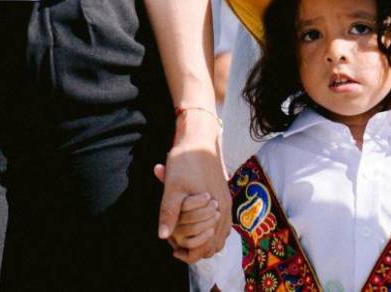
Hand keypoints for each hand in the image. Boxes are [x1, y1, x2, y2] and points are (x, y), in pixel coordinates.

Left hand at [156, 112, 230, 262]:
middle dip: (197, 249)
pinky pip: (224, 225)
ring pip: (221, 236)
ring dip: (205, 241)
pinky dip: (212, 231)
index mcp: (216, 208)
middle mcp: (225, 208)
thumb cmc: (185, 161)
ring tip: (186, 237)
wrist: (200, 137)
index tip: (174, 250)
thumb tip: (163, 236)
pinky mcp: (226, 196)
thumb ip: (169, 212)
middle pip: (215, 245)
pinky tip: (198, 226)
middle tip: (178, 245)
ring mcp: (227, 203)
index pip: (206, 246)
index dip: (189, 254)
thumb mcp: (172, 186)